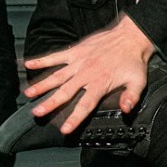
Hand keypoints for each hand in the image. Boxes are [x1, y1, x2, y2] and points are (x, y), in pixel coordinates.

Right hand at [22, 14, 153, 133]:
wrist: (130, 37)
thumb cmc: (133, 61)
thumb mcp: (138, 82)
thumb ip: (131, 97)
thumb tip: (126, 110)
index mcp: (100, 84)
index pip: (85, 105)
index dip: (74, 118)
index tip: (64, 129)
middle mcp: (86, 74)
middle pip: (65, 92)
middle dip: (50, 103)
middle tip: (37, 112)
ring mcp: (79, 62)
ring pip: (56, 75)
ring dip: (42, 85)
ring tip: (28, 93)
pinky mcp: (75, 51)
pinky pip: (56, 56)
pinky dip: (42, 60)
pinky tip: (28, 64)